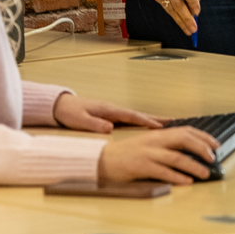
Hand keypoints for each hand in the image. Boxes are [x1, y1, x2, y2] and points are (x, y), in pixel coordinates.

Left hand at [52, 93, 168, 133]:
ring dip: (151, 120)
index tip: (160, 127)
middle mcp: (114, 109)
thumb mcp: (80, 120)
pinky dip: (141, 122)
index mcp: (109, 110)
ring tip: (167, 125)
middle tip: (174, 122)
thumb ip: (94, 124)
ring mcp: (113, 112)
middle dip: (156, 119)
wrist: (60, 105)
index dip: (146, 122)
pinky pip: (130, 120)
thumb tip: (110, 128)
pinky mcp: (111, 116)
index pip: (132, 116)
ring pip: (136, 117)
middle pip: (139, 115)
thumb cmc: (69, 112)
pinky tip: (147, 127)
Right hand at [98, 127, 219, 183]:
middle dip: (202, 148)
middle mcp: (154, 141)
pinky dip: (177, 177)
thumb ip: (164, 143)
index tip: (215, 144)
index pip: (185, 130)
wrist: (102, 159)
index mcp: (157, 134)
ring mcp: (148, 153)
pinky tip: (187, 181)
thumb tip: (185, 148)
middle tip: (213, 157)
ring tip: (205, 173)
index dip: (202, 136)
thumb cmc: (125, 153)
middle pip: (184, 139)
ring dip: (194, 166)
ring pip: (177, 157)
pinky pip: (163, 172)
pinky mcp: (141, 166)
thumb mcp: (146, 142)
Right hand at [145, 0, 198, 35]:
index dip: (193, 5)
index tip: (197, 13)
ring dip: (179, 21)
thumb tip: (195, 9)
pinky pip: (164, 7)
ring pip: (170, 8)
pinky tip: (178, 21)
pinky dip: (172, 14)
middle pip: (178, 4)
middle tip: (193, 29)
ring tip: (187, 30)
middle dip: (186, 18)